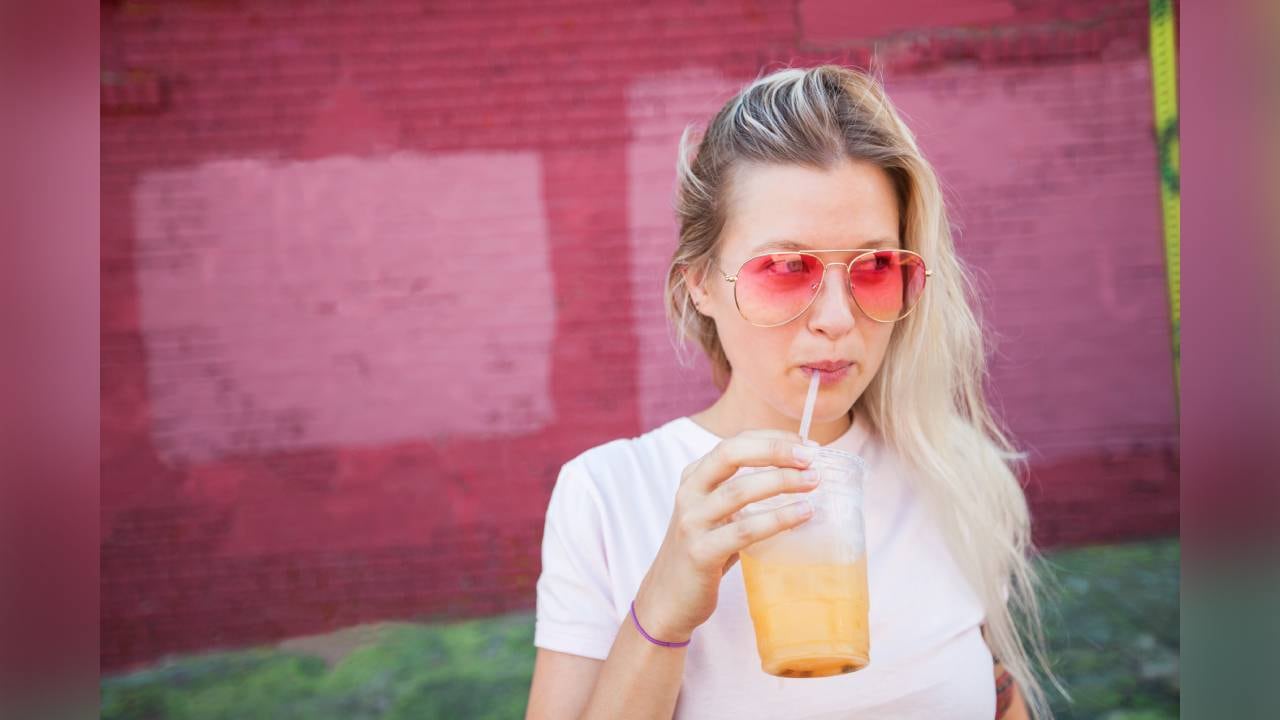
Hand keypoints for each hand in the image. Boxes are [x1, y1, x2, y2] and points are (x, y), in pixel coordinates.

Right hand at [632, 430, 819, 642]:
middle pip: (730, 454)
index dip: (771, 439)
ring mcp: (692, 522)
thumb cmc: (703, 553)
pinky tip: (802, 514)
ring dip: (781, 482)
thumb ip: (742, 494)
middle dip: (773, 450)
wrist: (667, 599)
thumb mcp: (717, 514)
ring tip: (813, 483)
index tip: (806, 444)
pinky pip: (744, 531)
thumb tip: (799, 476)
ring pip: (739, 490)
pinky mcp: (701, 553)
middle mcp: (689, 493)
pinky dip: (777, 519)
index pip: (733, 443)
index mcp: (694, 478)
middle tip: (811, 456)